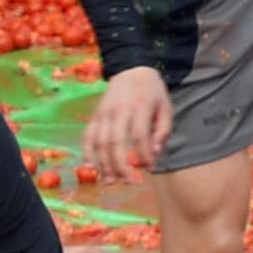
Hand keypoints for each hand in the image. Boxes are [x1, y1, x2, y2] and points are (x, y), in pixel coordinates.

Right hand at [84, 66, 172, 181]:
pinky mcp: (95, 116)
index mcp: (140, 106)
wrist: (131, 70)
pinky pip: (87, 136)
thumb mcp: (166, 106)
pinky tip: (91, 167)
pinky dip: (87, 152)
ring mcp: (103, 113)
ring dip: (104, 164)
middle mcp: (118, 110)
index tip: (150, 168)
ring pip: (99, 142)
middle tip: (131, 182)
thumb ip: (163, 129)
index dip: (143, 154)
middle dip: (122, 166)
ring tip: (112, 181)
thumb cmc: (152, 93)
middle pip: (115, 142)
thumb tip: (155, 152)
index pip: (139, 135)